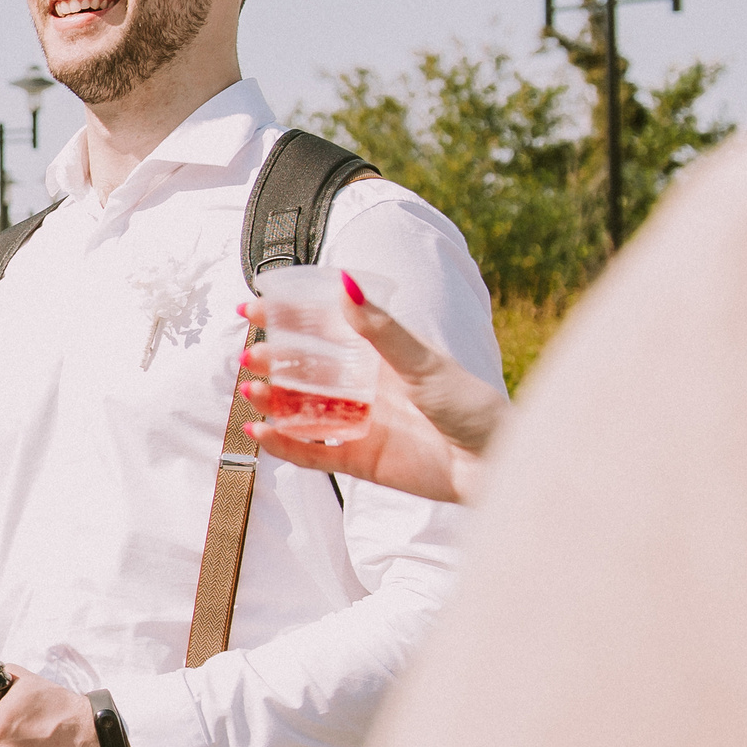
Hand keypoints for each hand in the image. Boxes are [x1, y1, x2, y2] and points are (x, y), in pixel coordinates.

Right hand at [239, 273, 507, 505]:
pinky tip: (260, 432)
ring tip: (250, 392)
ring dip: (273, 401)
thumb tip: (344, 283)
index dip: (286, 319)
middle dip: (276, 362)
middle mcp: (364, 387)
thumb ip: (379, 329)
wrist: (496, 463)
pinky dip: (283, 445)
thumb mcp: (423, 362)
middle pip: (306, 371)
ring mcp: (359, 424)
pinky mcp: (358, 460)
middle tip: (250, 358)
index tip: (251, 310)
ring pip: (303, 410)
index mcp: (378, 356)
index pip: (322, 330)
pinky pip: (311, 452)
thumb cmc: (471, 405)